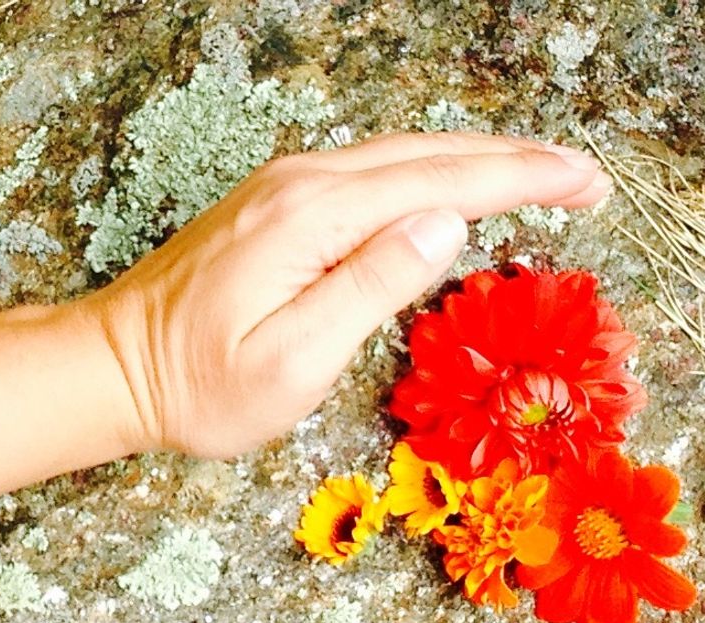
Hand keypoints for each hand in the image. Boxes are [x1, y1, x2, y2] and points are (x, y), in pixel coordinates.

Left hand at [88, 131, 611, 457]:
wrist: (119, 367)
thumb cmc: (202, 385)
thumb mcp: (291, 360)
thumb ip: (368, 287)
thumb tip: (443, 226)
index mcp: (313, 217)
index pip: (441, 182)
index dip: (522, 180)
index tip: (585, 181)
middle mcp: (302, 183)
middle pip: (430, 154)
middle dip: (516, 162)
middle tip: (584, 176)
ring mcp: (287, 187)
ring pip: (403, 156)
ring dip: (477, 162)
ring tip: (539, 176)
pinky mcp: (278, 204)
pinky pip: (372, 172)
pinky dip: (429, 173)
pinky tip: (453, 186)